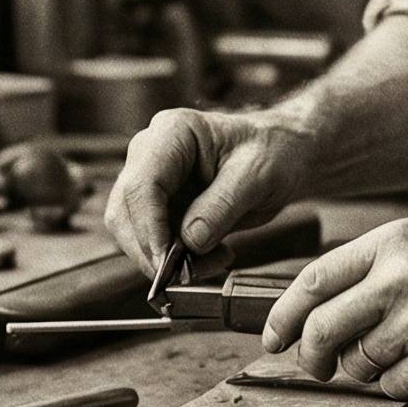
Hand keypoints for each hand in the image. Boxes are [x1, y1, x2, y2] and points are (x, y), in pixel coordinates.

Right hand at [101, 107, 317, 279]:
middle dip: (152, 249)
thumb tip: (190, 240)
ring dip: (163, 259)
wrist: (282, 155)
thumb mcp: (258, 174)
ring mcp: (152, 180)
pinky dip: (174, 260)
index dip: (149, 227)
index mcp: (173, 132)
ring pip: (131, 231)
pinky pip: (151, 241)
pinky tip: (211, 257)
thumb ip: (223, 205)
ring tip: (214, 261)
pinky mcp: (159, 206)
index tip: (167, 261)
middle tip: (189, 274)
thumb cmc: (273, 151)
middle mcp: (151, 153)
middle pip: (125, 210)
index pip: (143, 184)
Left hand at [260, 217, 407, 399]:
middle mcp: (398, 279)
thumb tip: (324, 307)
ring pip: (358, 363)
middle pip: (321, 330)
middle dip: (310, 357)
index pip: (312, 281)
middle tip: (315, 366)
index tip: (273, 338)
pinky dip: (397, 384)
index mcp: (391, 242)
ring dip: (365, 369)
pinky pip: (393, 386)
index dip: (283, 315)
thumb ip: (377, 266)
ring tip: (396, 354)